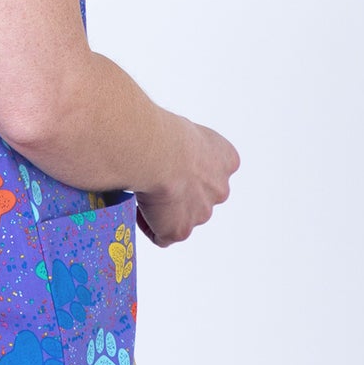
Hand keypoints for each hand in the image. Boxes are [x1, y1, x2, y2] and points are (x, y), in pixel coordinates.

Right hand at [136, 118, 239, 246]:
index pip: (212, 170)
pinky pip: (162, 235)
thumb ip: (187, 146)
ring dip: (165, 209)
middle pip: (199, 197)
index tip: (171, 164)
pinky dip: (149, 225)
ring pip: (182, 217)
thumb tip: (166, 147)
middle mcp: (219, 189)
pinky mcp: (179, 230)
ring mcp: (201, 213)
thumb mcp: (187, 129)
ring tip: (143, 192)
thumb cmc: (165, 133)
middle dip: (180, 193)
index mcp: (225, 159)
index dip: (189, 170)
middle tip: (155, 180)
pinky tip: (137, 207)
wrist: (156, 152)